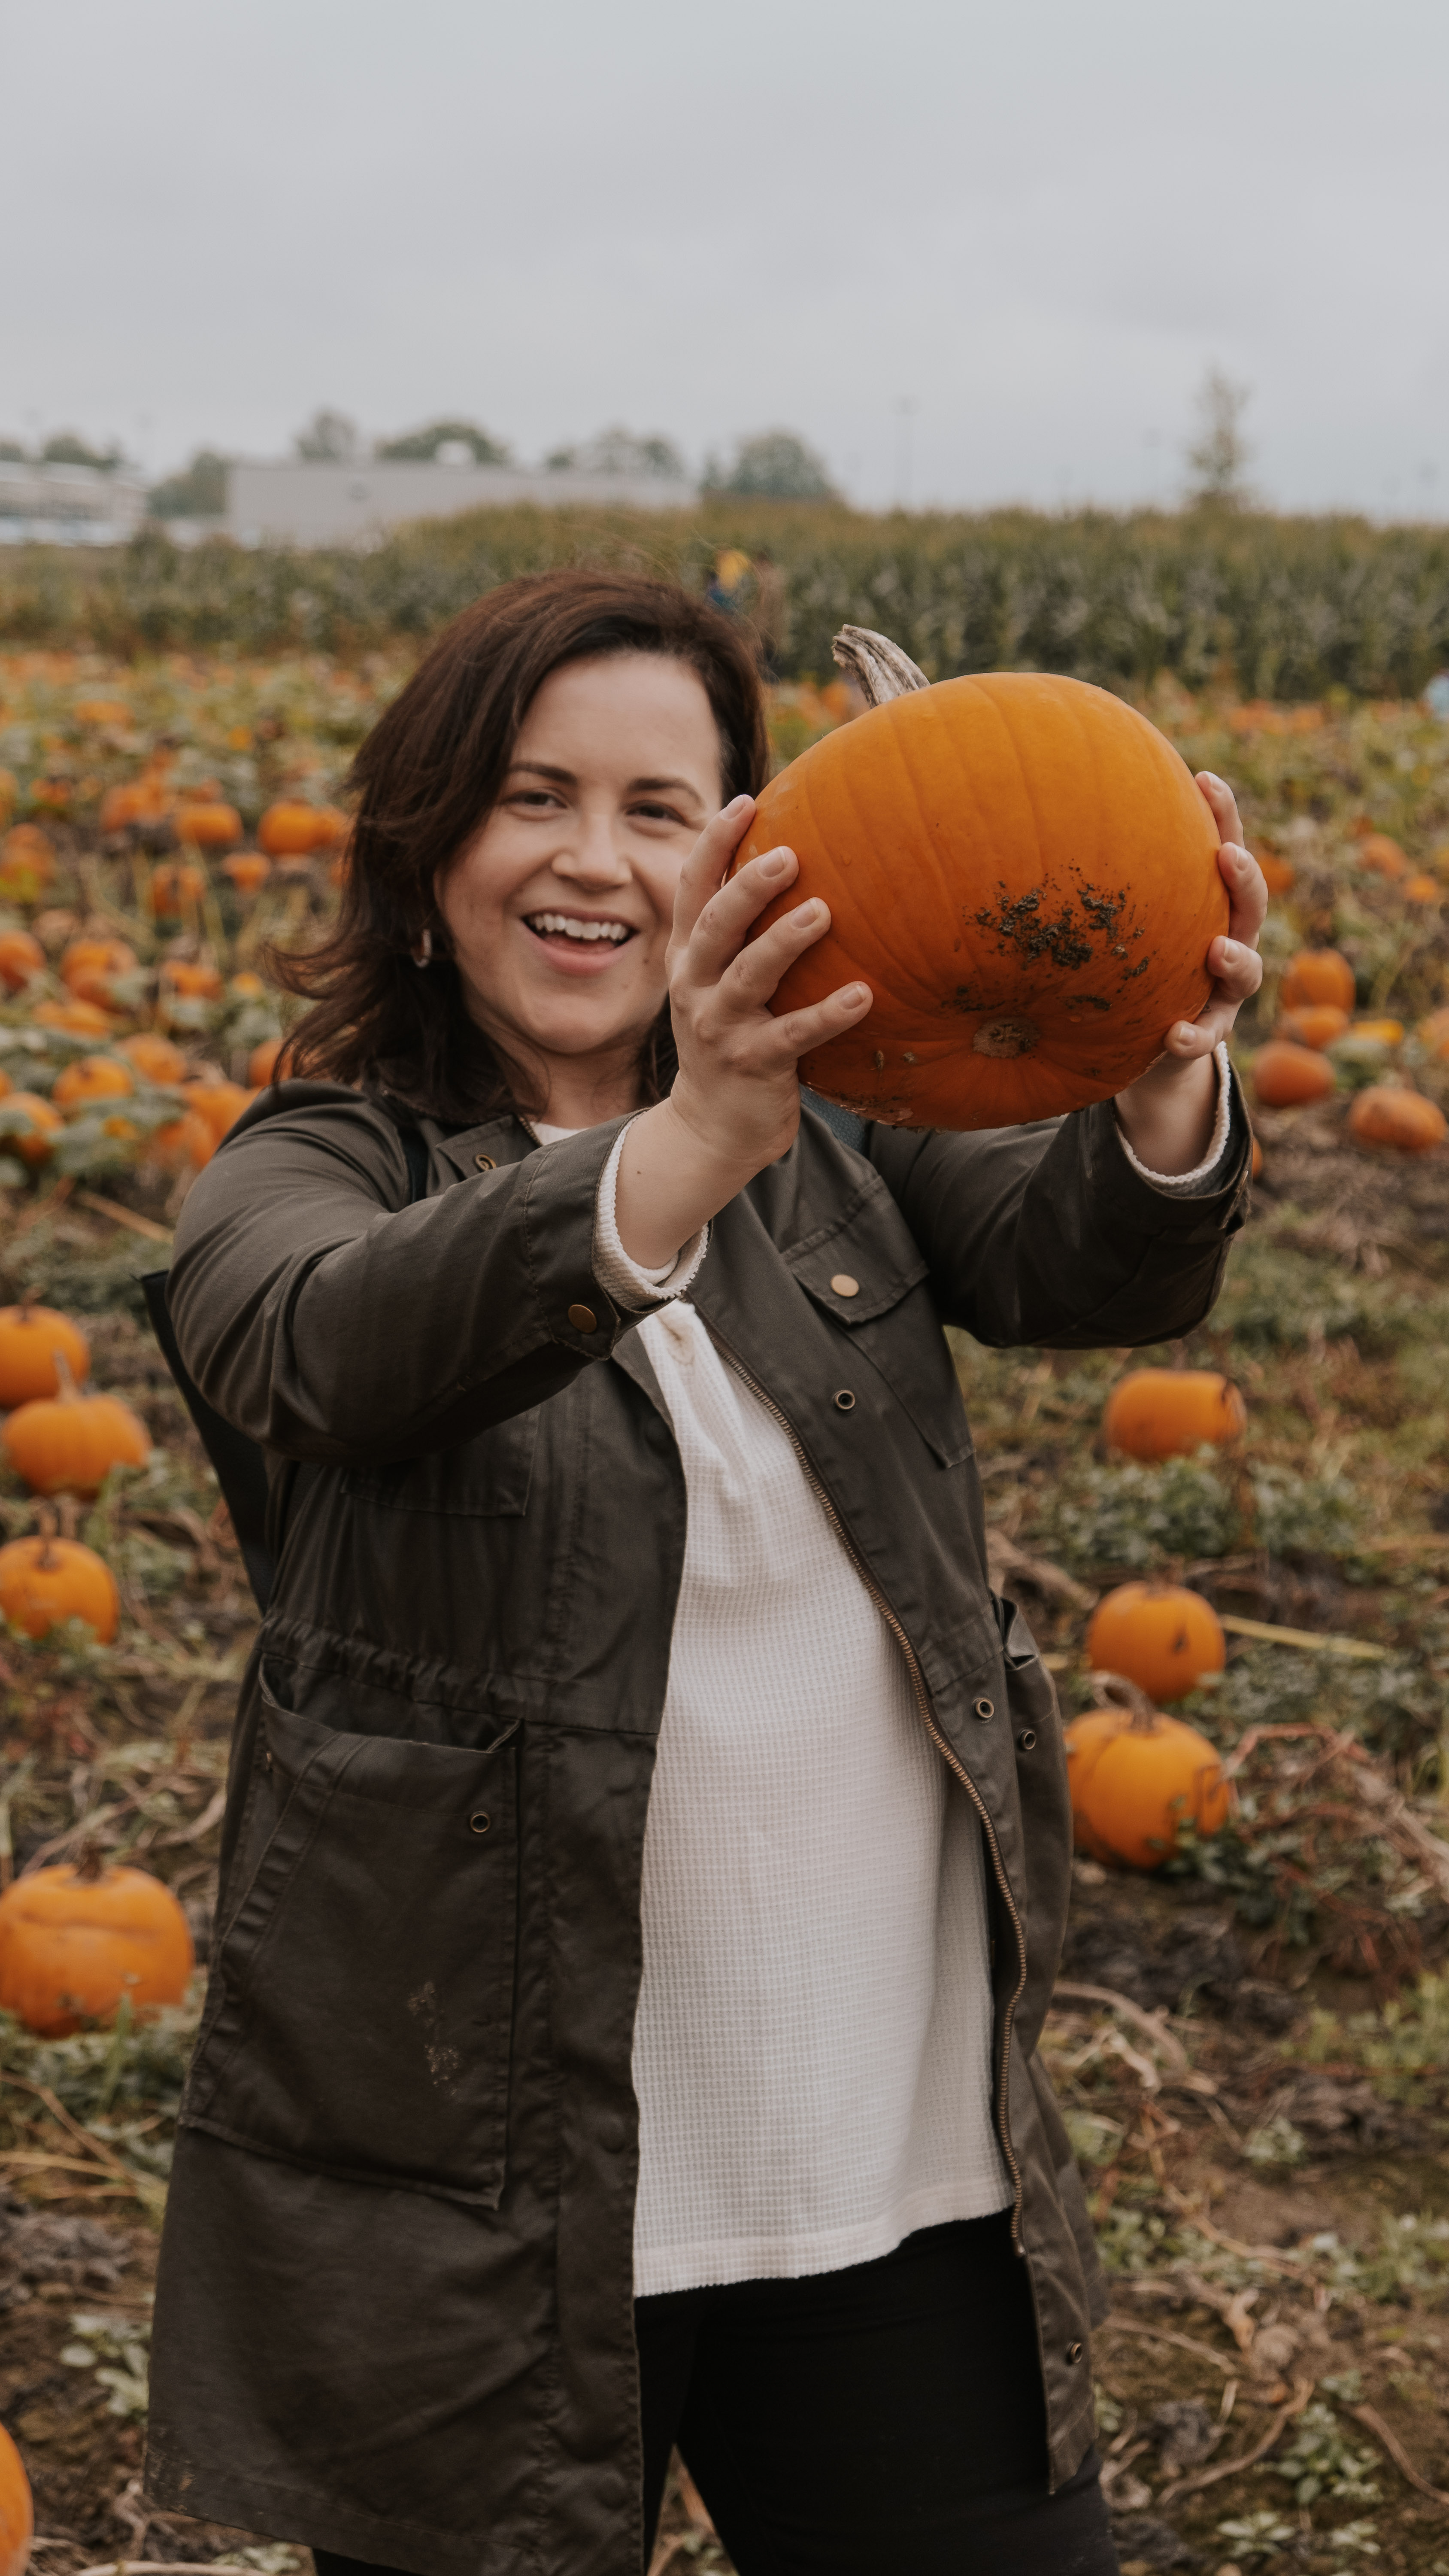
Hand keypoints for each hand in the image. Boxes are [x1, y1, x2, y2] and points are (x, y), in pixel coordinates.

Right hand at [615, 797, 871, 1268]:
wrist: (712, 1127)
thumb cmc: (730, 1038)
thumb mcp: (717, 983)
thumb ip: (739, 935)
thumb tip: (788, 864)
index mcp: (688, 958)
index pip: (691, 890)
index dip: (712, 844)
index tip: (744, 802)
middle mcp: (695, 987)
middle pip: (716, 925)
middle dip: (748, 886)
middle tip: (789, 854)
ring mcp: (720, 1027)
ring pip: (749, 975)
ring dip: (784, 940)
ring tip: (823, 911)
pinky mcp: (753, 1064)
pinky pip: (793, 1035)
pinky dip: (827, 1014)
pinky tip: (863, 996)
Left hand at [1114, 772, 1265, 1175]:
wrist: (1144, 1039)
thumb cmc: (1125, 959)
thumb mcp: (1115, 918)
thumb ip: (1099, 879)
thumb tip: (1031, 815)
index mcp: (1207, 902)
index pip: (1223, 847)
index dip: (1222, 815)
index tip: (1204, 780)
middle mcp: (1227, 938)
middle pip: (1249, 905)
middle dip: (1244, 879)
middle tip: (1226, 855)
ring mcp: (1222, 989)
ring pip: (1246, 971)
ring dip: (1235, 959)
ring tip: (1217, 951)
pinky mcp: (1207, 1031)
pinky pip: (1207, 1036)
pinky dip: (1193, 1036)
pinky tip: (1173, 1035)